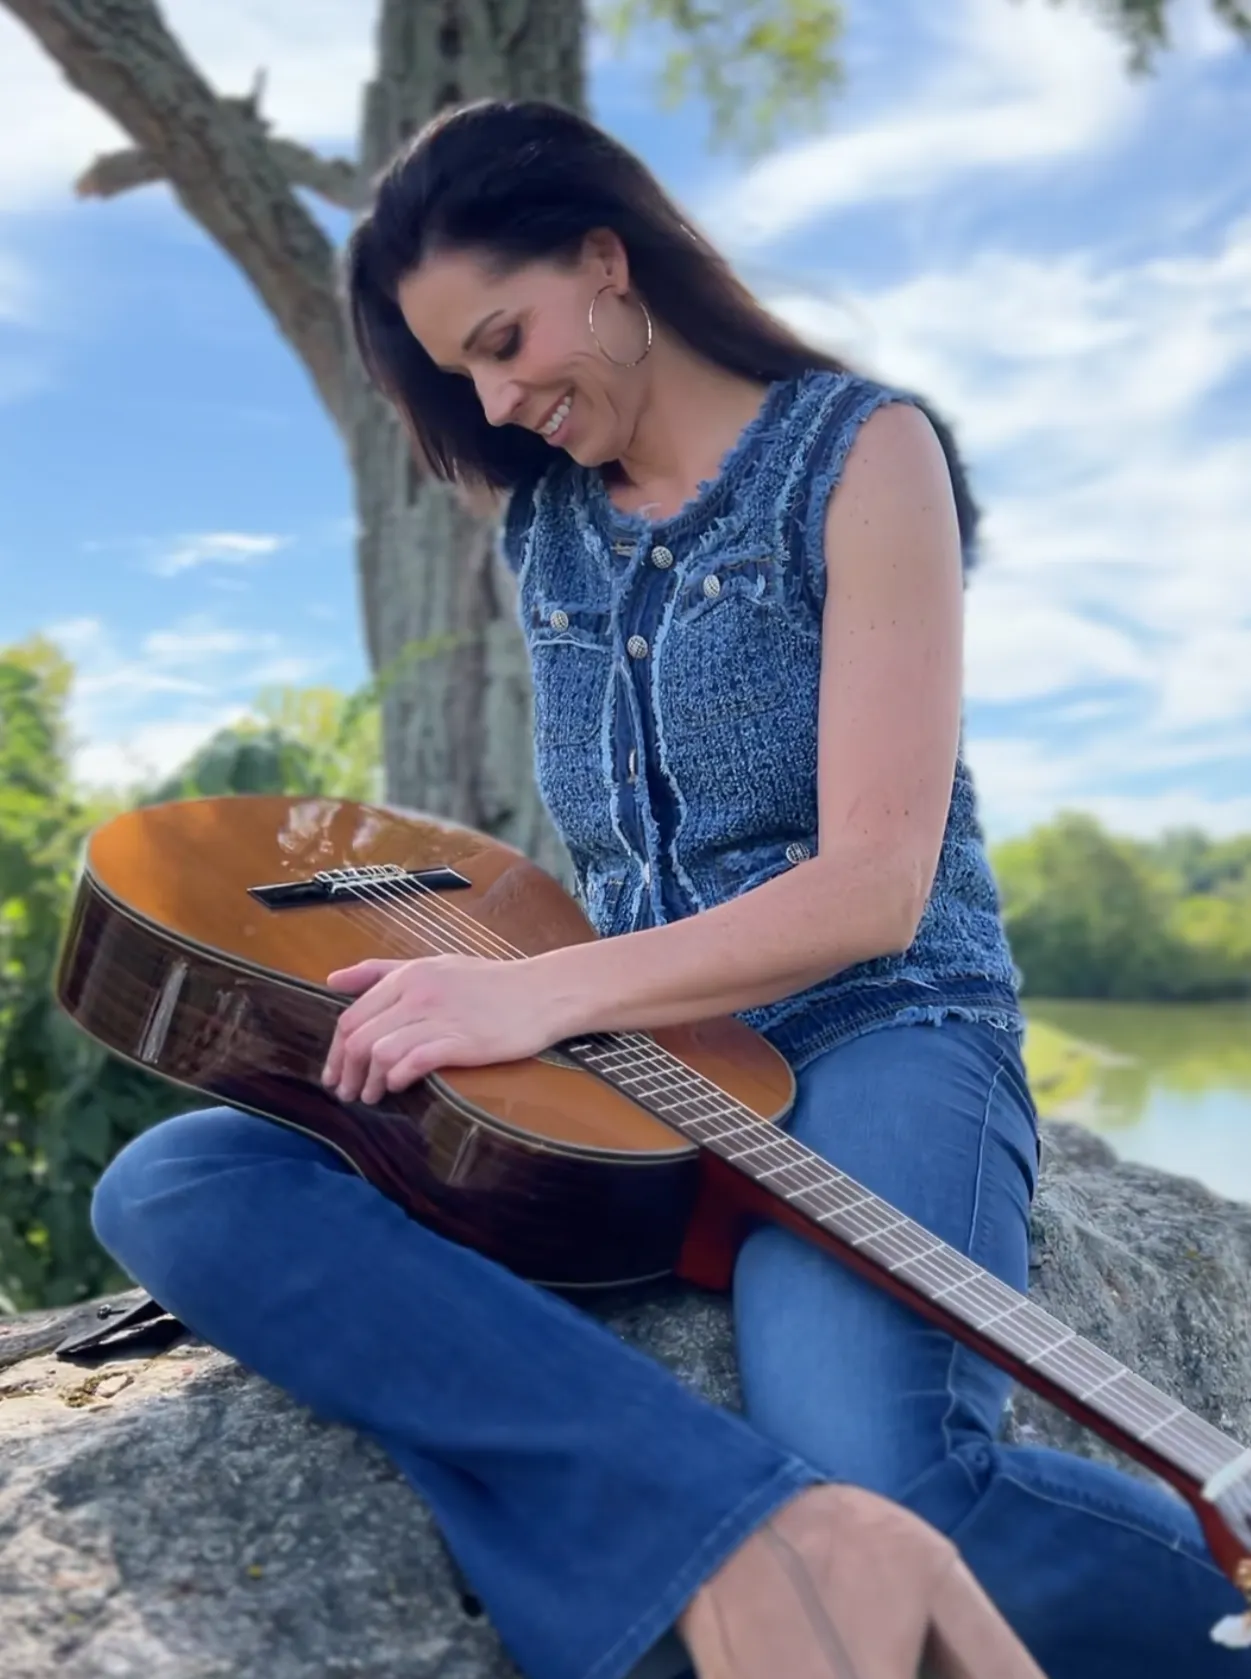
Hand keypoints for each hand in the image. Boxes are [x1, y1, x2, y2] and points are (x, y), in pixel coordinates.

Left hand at [321, 955, 566, 1103]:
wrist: (542, 992)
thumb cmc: (489, 982)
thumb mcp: (433, 965)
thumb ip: (381, 971)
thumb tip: (332, 980)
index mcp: (408, 975)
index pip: (351, 1016)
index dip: (335, 1051)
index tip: (334, 1073)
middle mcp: (417, 993)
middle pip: (359, 1038)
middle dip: (345, 1072)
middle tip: (346, 1094)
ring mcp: (440, 1017)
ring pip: (380, 1052)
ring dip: (369, 1082)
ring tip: (371, 1096)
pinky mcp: (462, 1042)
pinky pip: (413, 1062)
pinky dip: (397, 1078)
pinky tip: (397, 1087)